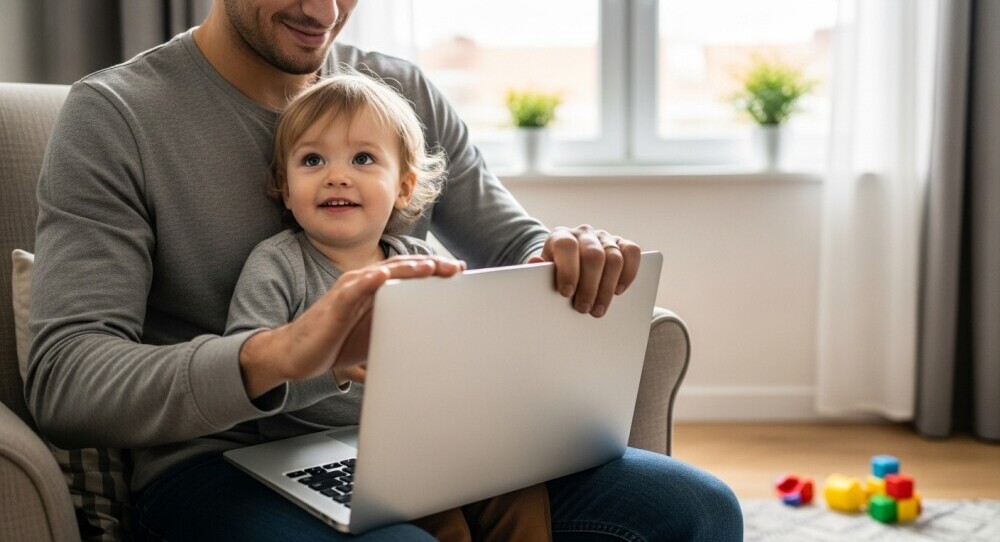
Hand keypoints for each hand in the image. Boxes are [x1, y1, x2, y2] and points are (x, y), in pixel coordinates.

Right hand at [239, 255, 465, 398]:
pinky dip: (371, 281)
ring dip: (407, 269)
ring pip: (382, 274)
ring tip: (431, 266)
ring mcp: (348, 290)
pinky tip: (386, 276)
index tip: (459, 272)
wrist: (295, 354)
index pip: (408, 275)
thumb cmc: (334, 343)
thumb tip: (427, 335)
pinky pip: (355, 289)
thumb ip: (396, 328)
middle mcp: (363, 283)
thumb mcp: (373, 334)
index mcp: (374, 289)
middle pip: (402, 269)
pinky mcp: (335, 304)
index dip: (434, 271)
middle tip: (457, 268)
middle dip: (431, 267)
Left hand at [528, 225, 640, 317]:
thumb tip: (534, 262)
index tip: (566, 293)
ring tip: (598, 309)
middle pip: (593, 256)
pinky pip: (632, 252)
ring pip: (614, 258)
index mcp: (561, 237)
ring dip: (607, 287)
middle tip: (584, 309)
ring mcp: (604, 237)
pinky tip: (618, 290)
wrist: (568, 265)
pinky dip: (629, 272)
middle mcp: (584, 233)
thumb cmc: (554, 273)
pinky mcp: (621, 244)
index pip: (566, 246)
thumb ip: (537, 271)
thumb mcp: (541, 274)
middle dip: (590, 286)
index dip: (568, 270)